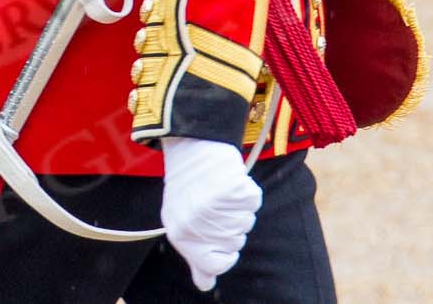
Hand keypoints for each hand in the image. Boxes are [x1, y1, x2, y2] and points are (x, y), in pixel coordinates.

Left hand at [159, 136, 261, 291]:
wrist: (191, 146)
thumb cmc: (188, 186)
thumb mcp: (182, 222)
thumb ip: (197, 256)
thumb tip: (206, 286)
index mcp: (180, 234)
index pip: (215, 265)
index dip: (224, 254)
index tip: (219, 236)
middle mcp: (194, 224)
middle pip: (235, 243)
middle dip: (230, 226)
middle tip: (214, 204)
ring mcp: (212, 208)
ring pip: (245, 222)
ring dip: (238, 208)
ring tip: (220, 191)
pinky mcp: (230, 189)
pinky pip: (252, 201)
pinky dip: (246, 191)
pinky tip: (230, 182)